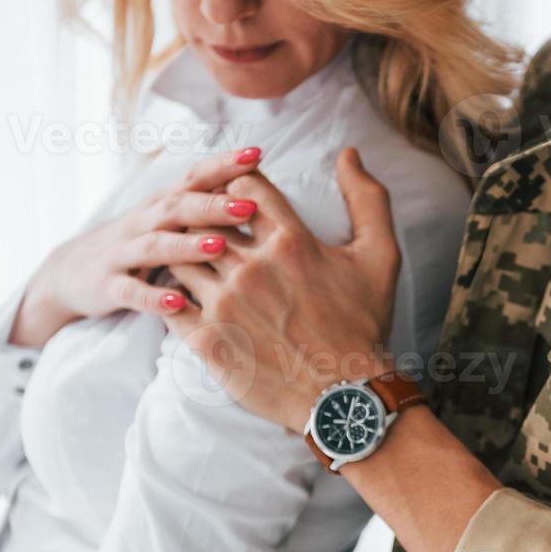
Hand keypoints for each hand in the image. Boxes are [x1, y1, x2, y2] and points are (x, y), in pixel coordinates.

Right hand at [9, 147, 265, 346]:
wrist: (68, 273)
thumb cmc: (134, 245)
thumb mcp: (164, 221)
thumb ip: (200, 206)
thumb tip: (254, 188)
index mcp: (161, 206)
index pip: (193, 178)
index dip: (223, 165)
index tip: (257, 154)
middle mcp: (142, 223)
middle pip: (177, 207)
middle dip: (213, 205)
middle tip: (249, 206)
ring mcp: (122, 254)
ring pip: (154, 246)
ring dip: (187, 246)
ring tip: (219, 247)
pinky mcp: (108, 287)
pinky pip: (130, 292)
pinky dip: (154, 299)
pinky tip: (179, 303)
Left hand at [163, 148, 401, 432]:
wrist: (344, 397)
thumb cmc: (364, 325)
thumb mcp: (381, 256)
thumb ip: (368, 199)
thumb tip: (350, 154)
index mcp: (291, 241)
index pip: (243, 187)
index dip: (237, 187)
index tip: (239, 200)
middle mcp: (252, 268)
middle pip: (205, 219)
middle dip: (206, 218)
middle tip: (210, 227)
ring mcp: (226, 305)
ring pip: (181, 257)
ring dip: (184, 254)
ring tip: (193, 260)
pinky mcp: (208, 340)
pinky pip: (169, 304)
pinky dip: (169, 296)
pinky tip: (181, 296)